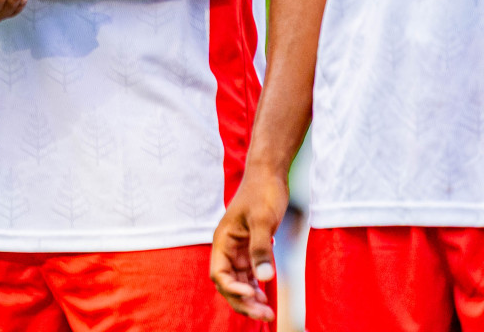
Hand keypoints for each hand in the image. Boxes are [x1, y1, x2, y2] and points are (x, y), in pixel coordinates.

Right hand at [209, 165, 284, 322]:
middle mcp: (227, 248)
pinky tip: (265, 297)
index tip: (253, 294)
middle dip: (243, 301)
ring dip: (250, 298)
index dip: (233, 289)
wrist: (269, 175)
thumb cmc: (262, 193)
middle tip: (264, 314)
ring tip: (267, 312)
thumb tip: (264, 278)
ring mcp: (239, 249)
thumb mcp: (263, 221)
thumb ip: (261, 249)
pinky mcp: (251, 248)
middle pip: (228, 283)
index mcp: (223, 240)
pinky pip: (249, 274)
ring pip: (238, 281)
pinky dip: (256, 287)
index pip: (220, 274)